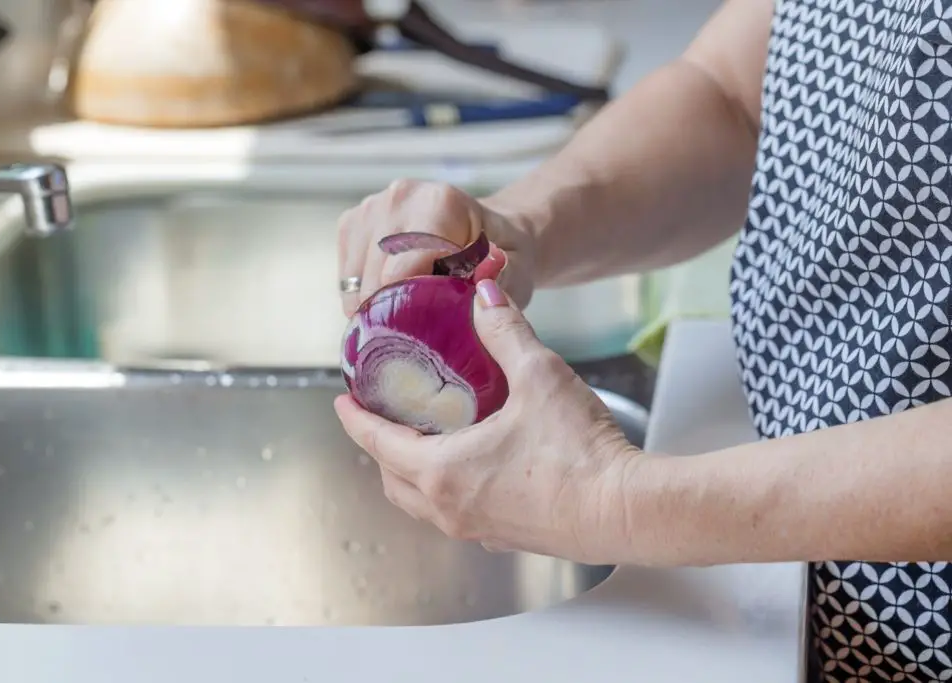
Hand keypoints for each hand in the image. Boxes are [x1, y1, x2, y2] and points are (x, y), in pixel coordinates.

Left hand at [333, 278, 643, 564]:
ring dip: (409, 473)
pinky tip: (470, 466)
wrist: (627, 510)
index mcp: (442, 470)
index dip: (354, 419)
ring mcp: (477, 529)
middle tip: (380, 416)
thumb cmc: (580, 453)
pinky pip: (454, 515)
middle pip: (390, 479)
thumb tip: (484, 295)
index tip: (341, 401)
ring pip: (420, 503)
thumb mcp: (538, 376)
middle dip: (378, 447)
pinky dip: (443, 490)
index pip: (376, 442)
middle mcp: (450, 507)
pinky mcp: (506, 538)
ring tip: (422, 439)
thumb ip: (505, 330)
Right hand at [337, 179, 536, 316]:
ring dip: (373, 308)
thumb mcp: (517, 272)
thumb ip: (500, 286)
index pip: (401, 270)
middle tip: (409, 341)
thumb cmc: (506, 255)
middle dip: (389, 314)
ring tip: (400, 323)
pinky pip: (346, 274)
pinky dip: (361, 296)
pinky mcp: (353, 222)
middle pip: (375, 276)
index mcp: (440, 202)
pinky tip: (387, 302)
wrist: (496, 231)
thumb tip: (475, 298)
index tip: (419, 335)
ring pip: (355, 279)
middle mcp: (400, 196)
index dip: (405, 310)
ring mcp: (371, 206)